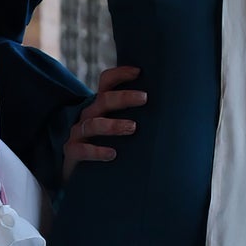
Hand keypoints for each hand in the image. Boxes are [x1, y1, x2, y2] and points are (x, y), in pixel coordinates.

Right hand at [62, 67, 145, 182]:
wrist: (82, 173)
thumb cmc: (109, 146)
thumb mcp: (120, 128)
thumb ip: (137, 118)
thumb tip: (174, 116)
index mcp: (100, 106)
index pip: (106, 82)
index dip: (120, 74)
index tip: (139, 72)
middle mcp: (88, 115)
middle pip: (103, 100)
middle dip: (123, 97)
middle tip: (144, 98)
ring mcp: (78, 133)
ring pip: (93, 124)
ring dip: (112, 124)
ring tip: (132, 127)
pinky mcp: (72, 152)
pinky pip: (82, 150)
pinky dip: (97, 150)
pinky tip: (112, 154)